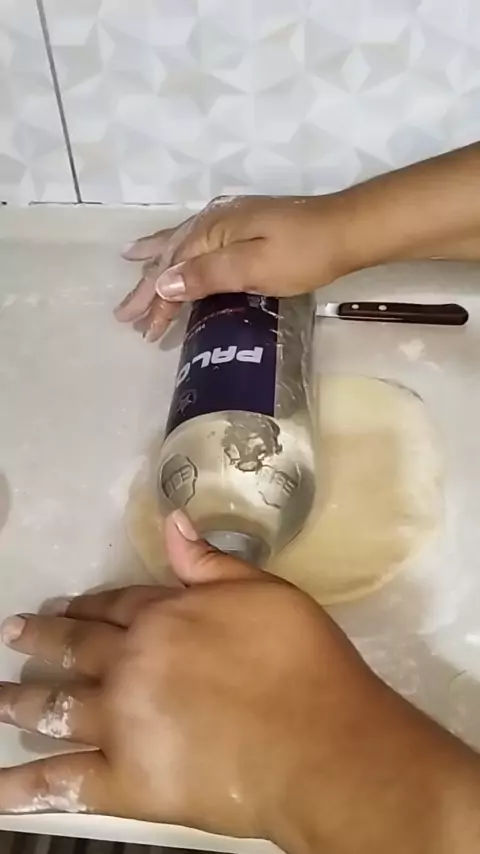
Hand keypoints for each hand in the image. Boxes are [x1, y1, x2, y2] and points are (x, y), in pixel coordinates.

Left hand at [1, 512, 479, 853]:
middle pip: (75, 648)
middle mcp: (130, 665)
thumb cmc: (302, 661)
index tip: (65, 605)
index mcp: (164, 618)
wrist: (320, 744)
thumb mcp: (265, 592)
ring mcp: (122, 725)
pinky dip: (27, 786)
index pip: (115, 606)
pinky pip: (65, 784)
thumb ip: (211, 562)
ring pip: (56, 708)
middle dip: (42, 639)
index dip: (88, 604)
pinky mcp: (126, 782)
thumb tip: (171, 521)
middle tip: (11, 634)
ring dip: (21, 701)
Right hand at [114, 194, 351, 340]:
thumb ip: (207, 275)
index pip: (172, 271)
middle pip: (170, 256)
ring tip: (130, 261)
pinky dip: (178, 248)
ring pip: (181, 244)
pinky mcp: (244, 227)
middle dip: (147, 286)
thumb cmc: (302, 253)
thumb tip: (162, 284)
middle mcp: (213, 221)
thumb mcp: (254, 267)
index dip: (156, 302)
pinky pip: (197, 240)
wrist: (345, 230)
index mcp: (211, 232)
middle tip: (125, 314)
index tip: (144, 331)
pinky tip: (178, 249)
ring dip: (156, 261)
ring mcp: (229, 221)